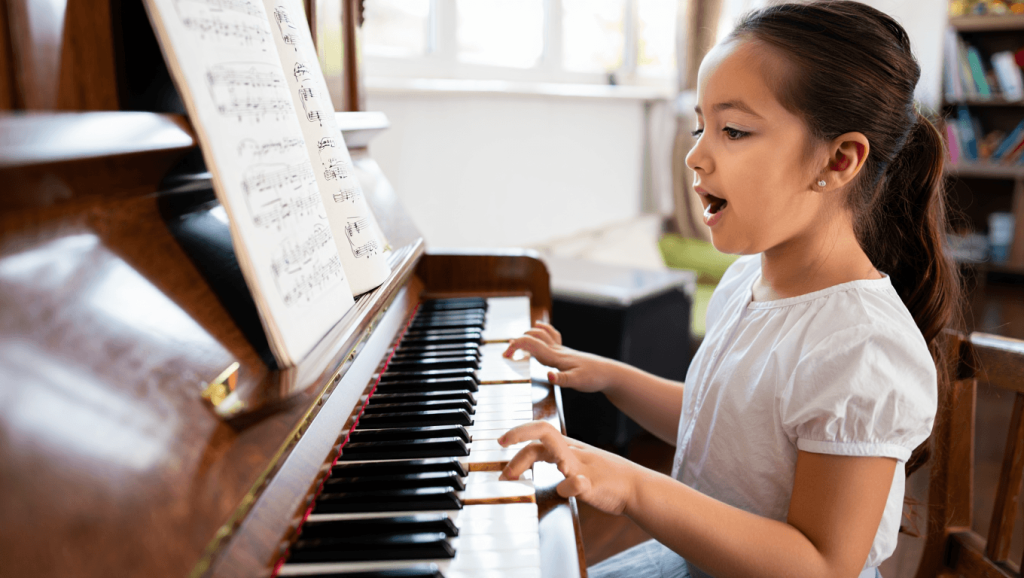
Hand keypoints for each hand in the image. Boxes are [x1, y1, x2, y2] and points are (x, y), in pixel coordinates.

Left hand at [498, 421, 639, 515]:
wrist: (636, 487)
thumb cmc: (606, 477)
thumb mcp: (576, 464)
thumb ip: (555, 459)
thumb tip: (527, 465)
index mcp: (569, 447)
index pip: (540, 432)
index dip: (519, 433)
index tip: (500, 442)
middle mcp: (573, 453)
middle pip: (540, 441)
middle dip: (515, 451)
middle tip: (500, 471)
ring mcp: (583, 468)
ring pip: (556, 453)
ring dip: (529, 460)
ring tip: (510, 475)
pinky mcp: (592, 486)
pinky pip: (578, 483)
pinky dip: (569, 485)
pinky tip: (564, 488)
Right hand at [503, 322, 613, 392]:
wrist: (610, 373)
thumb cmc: (594, 377)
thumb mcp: (577, 382)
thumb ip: (562, 379)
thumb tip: (548, 376)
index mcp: (556, 356)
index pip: (531, 345)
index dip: (516, 346)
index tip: (505, 355)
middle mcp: (557, 350)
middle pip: (533, 338)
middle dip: (517, 342)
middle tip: (506, 353)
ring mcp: (562, 350)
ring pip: (542, 335)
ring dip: (528, 334)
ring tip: (517, 340)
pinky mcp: (567, 353)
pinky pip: (552, 337)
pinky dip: (543, 331)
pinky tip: (540, 329)